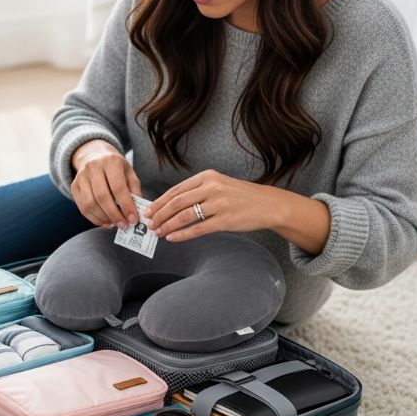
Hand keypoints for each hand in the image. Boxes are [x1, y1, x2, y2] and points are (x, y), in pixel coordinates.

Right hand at [70, 140, 141, 228]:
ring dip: (103, 218)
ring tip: (114, 224)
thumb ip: (134, 191)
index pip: (118, 187)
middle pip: (102, 196)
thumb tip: (136, 213)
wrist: (94, 155)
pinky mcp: (74, 186)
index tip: (133, 219)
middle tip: (124, 225)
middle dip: (114, 215)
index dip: (126, 206)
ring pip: (90, 204)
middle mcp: (93, 167)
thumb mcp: (129, 173)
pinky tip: (104, 222)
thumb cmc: (116, 168)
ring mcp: (81, 176)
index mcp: (111, 161)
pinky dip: (94, 218)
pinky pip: (82, 207)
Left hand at [144, 169, 284, 241]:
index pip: (176, 190)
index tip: (148, 211)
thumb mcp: (218, 185)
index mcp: (207, 177)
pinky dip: (182, 235)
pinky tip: (172, 238)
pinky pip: (198, 229)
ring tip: (157, 232)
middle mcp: (212, 188)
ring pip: (184, 216)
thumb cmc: (239, 196)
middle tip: (149, 224)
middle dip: (159, 215)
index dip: (159, 202)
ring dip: (167, 226)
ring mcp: (219, 204)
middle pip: (177, 203)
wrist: (268, 204)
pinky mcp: (226, 220)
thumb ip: (197, 191)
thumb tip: (169, 205)